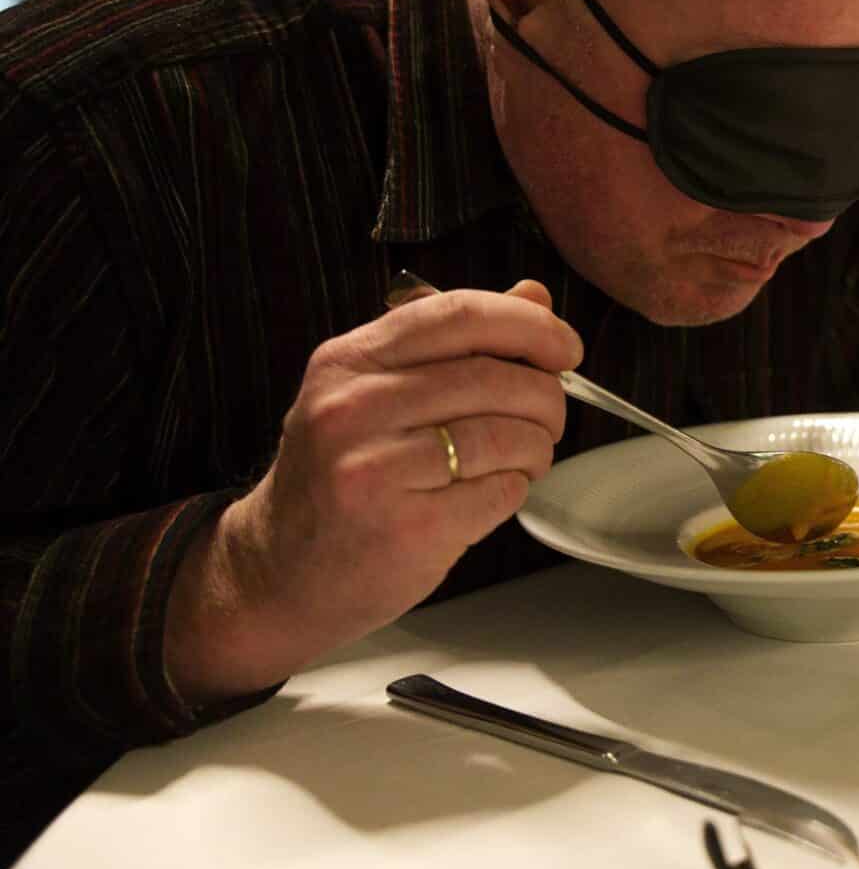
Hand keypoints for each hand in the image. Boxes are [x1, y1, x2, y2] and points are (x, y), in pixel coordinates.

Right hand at [164, 280, 582, 701]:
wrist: (280, 572)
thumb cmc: (343, 477)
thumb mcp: (377, 394)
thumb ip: (455, 343)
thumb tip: (534, 297)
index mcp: (348, 360)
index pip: (458, 314)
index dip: (529, 326)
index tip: (567, 348)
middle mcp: (352, 408)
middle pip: (493, 377)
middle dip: (545, 396)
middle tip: (550, 417)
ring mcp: (375, 469)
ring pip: (504, 435)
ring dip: (536, 446)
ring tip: (525, 458)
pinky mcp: (406, 527)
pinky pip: (499, 491)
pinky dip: (514, 489)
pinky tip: (492, 493)